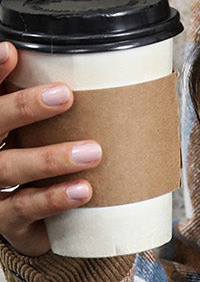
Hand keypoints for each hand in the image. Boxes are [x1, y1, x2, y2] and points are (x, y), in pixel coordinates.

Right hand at [0, 41, 101, 256]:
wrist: (39, 230)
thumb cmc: (43, 173)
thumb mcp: (43, 138)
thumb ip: (57, 114)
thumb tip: (108, 75)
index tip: (11, 50)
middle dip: (24, 107)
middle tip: (64, 95)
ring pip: (10, 167)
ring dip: (51, 158)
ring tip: (92, 152)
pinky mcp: (7, 219)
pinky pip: (26, 207)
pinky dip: (54, 198)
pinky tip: (82, 190)